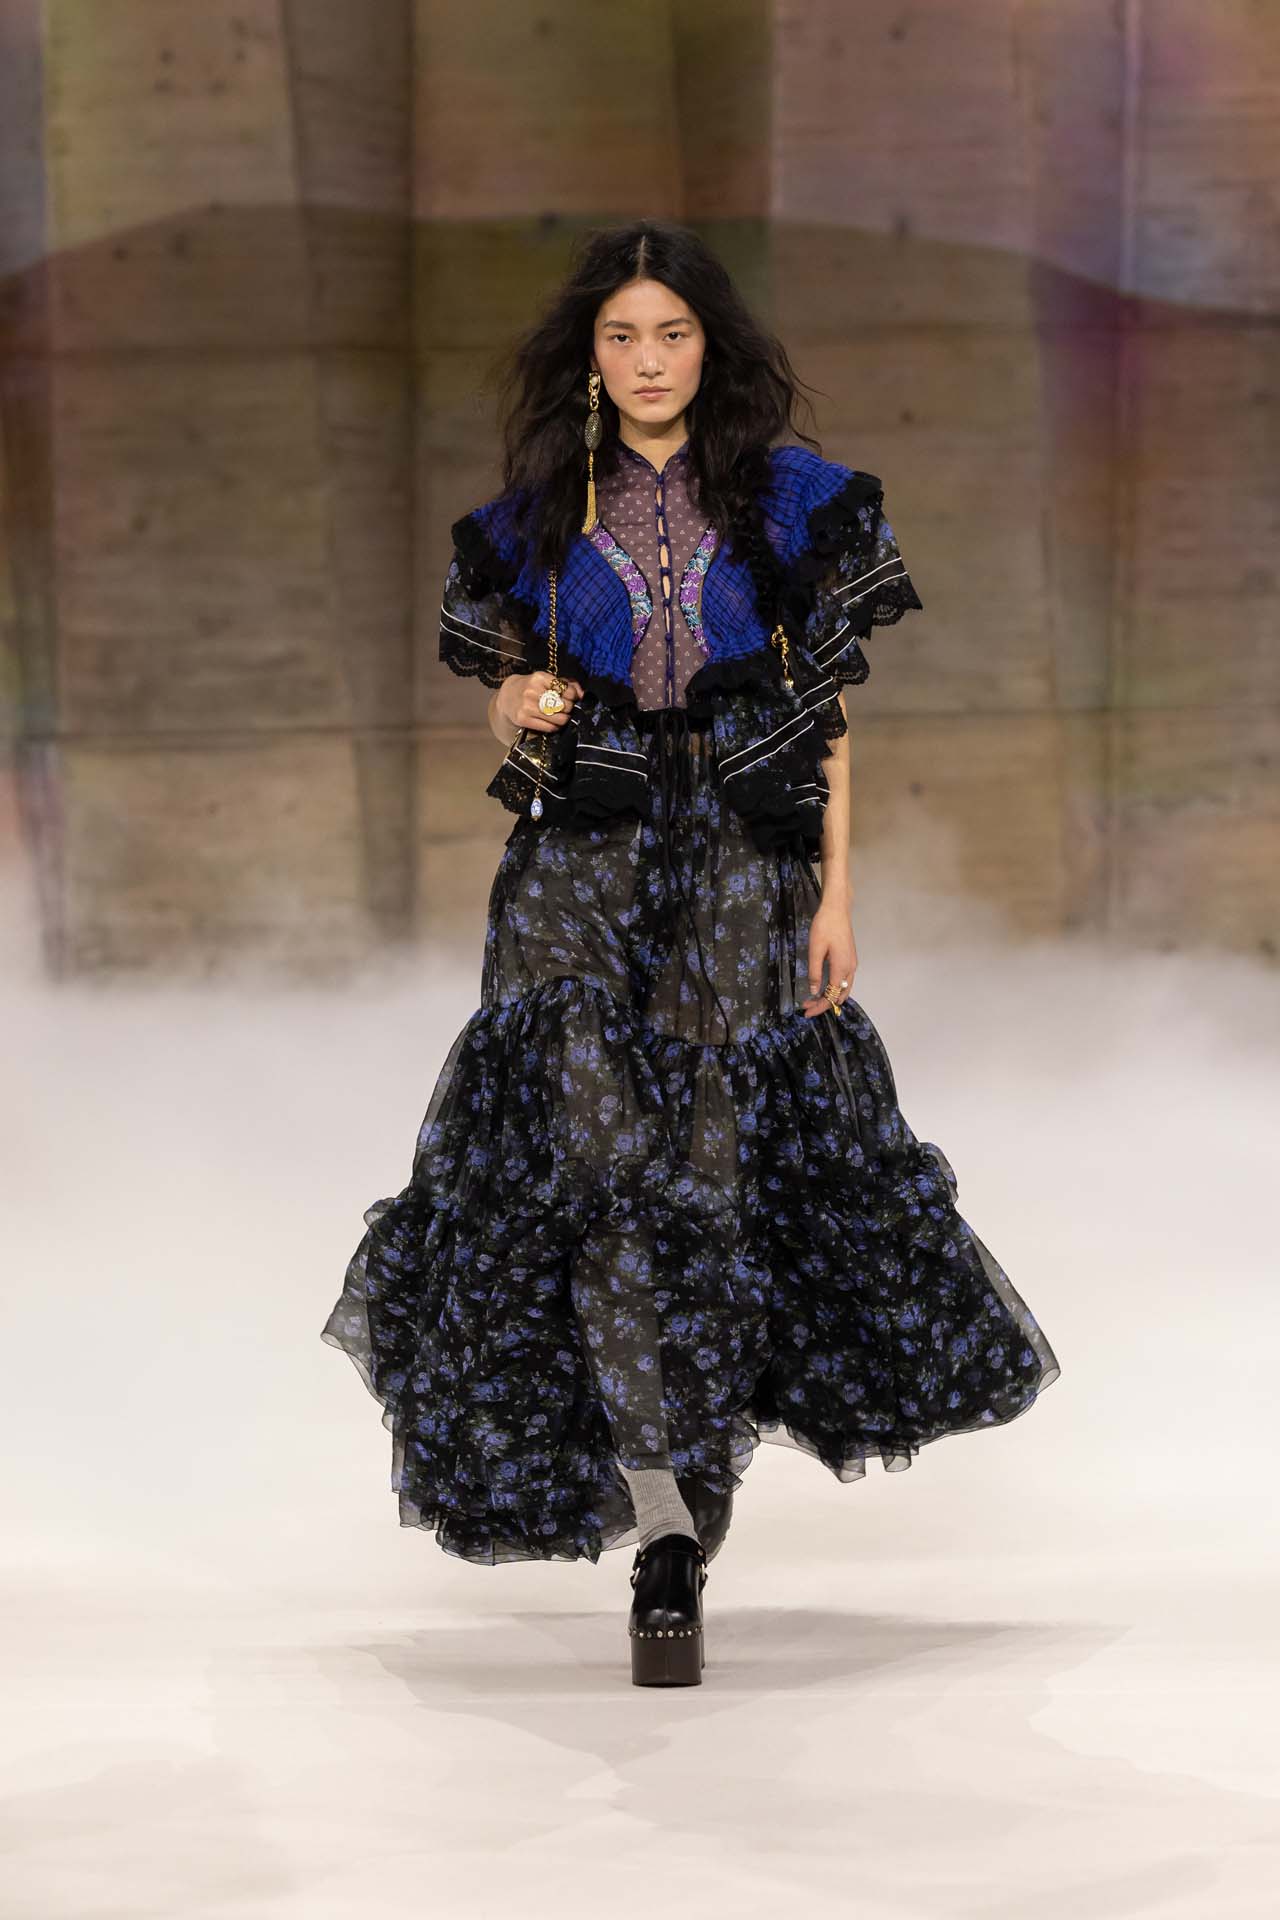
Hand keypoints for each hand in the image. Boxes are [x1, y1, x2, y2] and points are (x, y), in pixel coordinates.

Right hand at [495, 670, 584, 735]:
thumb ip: (566, 684)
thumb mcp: (546, 680)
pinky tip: (553, 723)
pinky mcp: (523, 719)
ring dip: (564, 719)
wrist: (507, 696)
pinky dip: (555, 727)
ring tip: (561, 716)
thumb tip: (582, 694)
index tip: (571, 698)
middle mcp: (532, 691)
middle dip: (569, 708)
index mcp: (539, 677)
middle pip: (564, 705)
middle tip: (566, 708)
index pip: (566, 690)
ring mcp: (527, 706)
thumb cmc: (532, 687)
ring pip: (559, 718)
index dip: (573, 696)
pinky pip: (549, 728)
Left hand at [801, 897, 856, 1018]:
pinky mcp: (851, 959)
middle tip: (807, 1006)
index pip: (831, 996)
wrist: (837, 909)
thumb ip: (815, 972)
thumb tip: (814, 991)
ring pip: (844, 989)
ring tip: (814, 999)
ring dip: (831, 997)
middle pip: (840, 996)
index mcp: (841, 968)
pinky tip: (825, 987)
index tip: (806, 1012)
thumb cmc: (824, 927)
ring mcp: (852, 964)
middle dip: (825, 1004)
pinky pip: (845, 981)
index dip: (819, 1007)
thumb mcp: (815, 950)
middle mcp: (850, 969)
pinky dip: (836, 989)